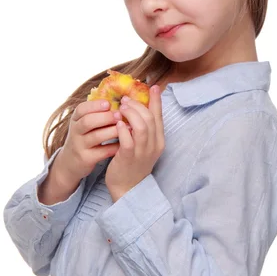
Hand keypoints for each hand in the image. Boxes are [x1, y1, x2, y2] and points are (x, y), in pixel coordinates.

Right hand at [53, 99, 121, 187]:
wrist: (71, 161)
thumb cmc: (84, 137)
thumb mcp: (84, 123)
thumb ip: (97, 113)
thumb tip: (120, 100)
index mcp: (75, 119)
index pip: (81, 109)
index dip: (94, 105)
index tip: (108, 103)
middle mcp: (75, 131)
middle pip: (88, 121)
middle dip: (105, 117)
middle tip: (120, 115)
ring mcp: (79, 146)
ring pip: (96, 136)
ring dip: (112, 131)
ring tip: (127, 128)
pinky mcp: (86, 159)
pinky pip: (102, 152)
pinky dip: (114, 147)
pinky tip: (124, 143)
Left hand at [105, 85, 164, 200]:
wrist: (127, 189)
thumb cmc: (133, 164)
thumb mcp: (144, 145)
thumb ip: (144, 128)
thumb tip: (141, 108)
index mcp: (159, 141)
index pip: (159, 116)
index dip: (156, 100)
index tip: (153, 86)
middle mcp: (153, 146)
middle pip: (150, 118)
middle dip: (137, 105)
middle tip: (125, 100)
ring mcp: (142, 152)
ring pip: (141, 126)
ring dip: (130, 114)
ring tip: (120, 108)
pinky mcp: (128, 157)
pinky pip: (127, 139)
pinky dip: (122, 128)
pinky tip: (117, 122)